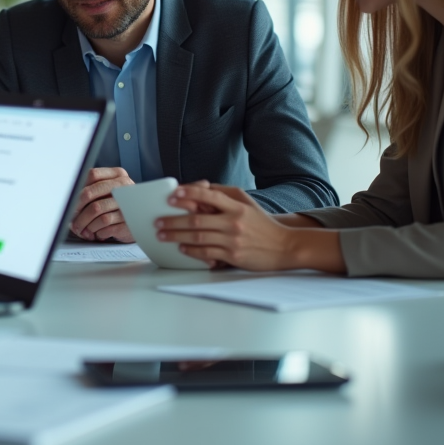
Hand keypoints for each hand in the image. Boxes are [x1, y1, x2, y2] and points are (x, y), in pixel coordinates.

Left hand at [70, 167, 134, 241]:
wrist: (141, 224)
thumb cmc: (118, 207)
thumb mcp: (108, 193)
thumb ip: (92, 189)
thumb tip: (69, 199)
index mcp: (117, 175)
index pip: (92, 175)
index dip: (78, 190)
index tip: (70, 203)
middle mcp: (124, 187)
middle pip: (90, 193)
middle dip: (77, 209)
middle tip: (72, 219)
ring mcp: (127, 204)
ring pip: (96, 210)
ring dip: (85, 223)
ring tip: (82, 230)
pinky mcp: (129, 221)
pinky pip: (105, 226)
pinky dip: (96, 231)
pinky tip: (96, 233)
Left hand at [155, 181, 343, 272]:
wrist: (285, 247)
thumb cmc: (262, 224)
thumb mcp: (247, 203)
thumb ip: (224, 194)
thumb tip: (200, 188)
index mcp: (236, 206)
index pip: (209, 195)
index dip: (189, 193)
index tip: (172, 195)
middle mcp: (234, 222)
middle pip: (197, 219)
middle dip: (174, 220)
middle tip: (157, 221)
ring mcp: (233, 240)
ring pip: (198, 237)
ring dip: (177, 236)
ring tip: (163, 235)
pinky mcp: (233, 256)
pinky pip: (207, 253)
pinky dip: (192, 250)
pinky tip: (182, 248)